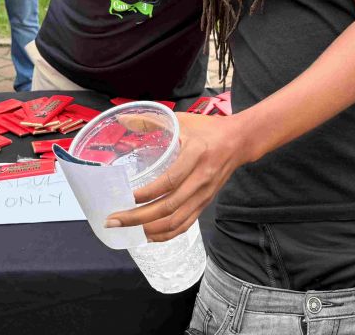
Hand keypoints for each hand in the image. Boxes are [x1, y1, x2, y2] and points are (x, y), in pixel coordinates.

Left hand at [104, 112, 249, 241]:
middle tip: (114, 219)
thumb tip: (123, 119)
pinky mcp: (206, 203)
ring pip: (176, 220)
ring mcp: (204, 194)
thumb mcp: (183, 120)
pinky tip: (149, 235)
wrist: (240, 141)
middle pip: (169, 206)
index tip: (126, 196)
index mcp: (196, 154)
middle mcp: (201, 178)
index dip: (147, 192)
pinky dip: (166, 234)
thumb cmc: (209, 129)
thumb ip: (153, 120)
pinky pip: (186, 224)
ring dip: (150, 229)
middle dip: (139, 217)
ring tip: (127, 230)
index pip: (170, 180)